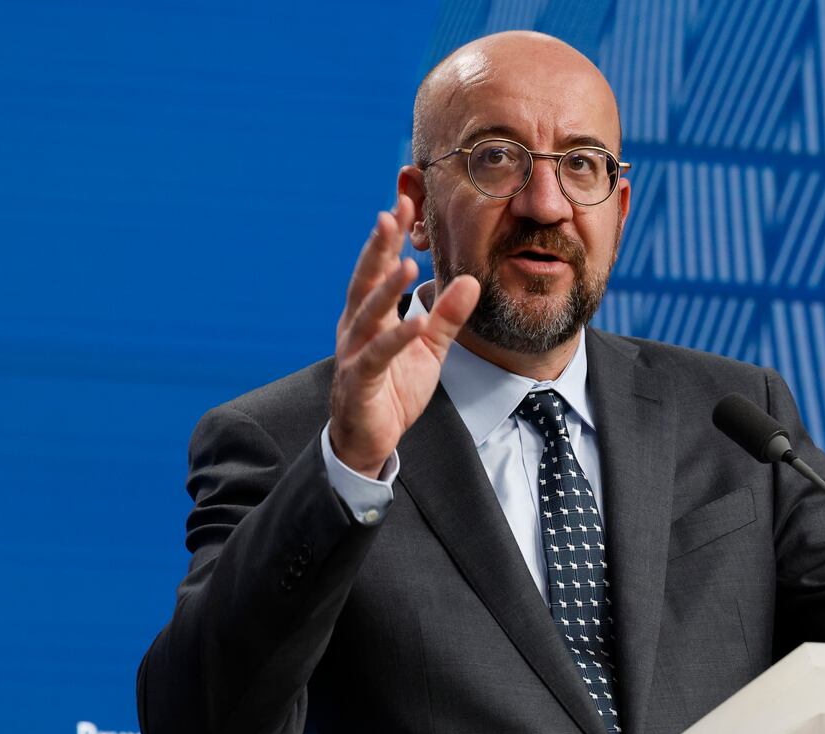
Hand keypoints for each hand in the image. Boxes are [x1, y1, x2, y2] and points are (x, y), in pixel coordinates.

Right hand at [329, 195, 480, 476]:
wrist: (370, 439)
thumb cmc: (393, 389)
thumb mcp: (429, 348)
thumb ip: (447, 316)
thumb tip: (470, 280)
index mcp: (369, 315)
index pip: (379, 268)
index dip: (390, 237)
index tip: (405, 203)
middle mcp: (355, 327)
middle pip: (365, 279)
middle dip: (378, 246)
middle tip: (392, 212)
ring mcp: (353, 353)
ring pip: (367, 314)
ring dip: (386, 288)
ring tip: (404, 262)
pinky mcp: (360, 381)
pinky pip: (378, 356)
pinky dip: (396, 338)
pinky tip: (414, 322)